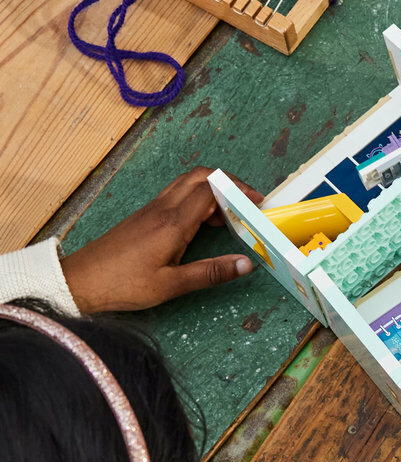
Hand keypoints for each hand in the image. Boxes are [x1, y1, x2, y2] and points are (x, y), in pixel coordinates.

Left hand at [61, 167, 262, 311]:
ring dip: (212, 190)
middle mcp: (162, 209)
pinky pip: (176, 196)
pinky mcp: (145, 216)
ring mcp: (152, 210)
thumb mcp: (172, 285)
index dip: (238, 190)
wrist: (80, 281)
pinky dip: (197, 200)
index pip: (210, 190)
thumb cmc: (123, 285)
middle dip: (228, 182)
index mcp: (173, 223)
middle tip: (248, 200)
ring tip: (231, 215)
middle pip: (199, 176)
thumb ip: (210, 272)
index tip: (257, 202)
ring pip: (187, 184)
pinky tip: (205, 223)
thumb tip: (245, 264)